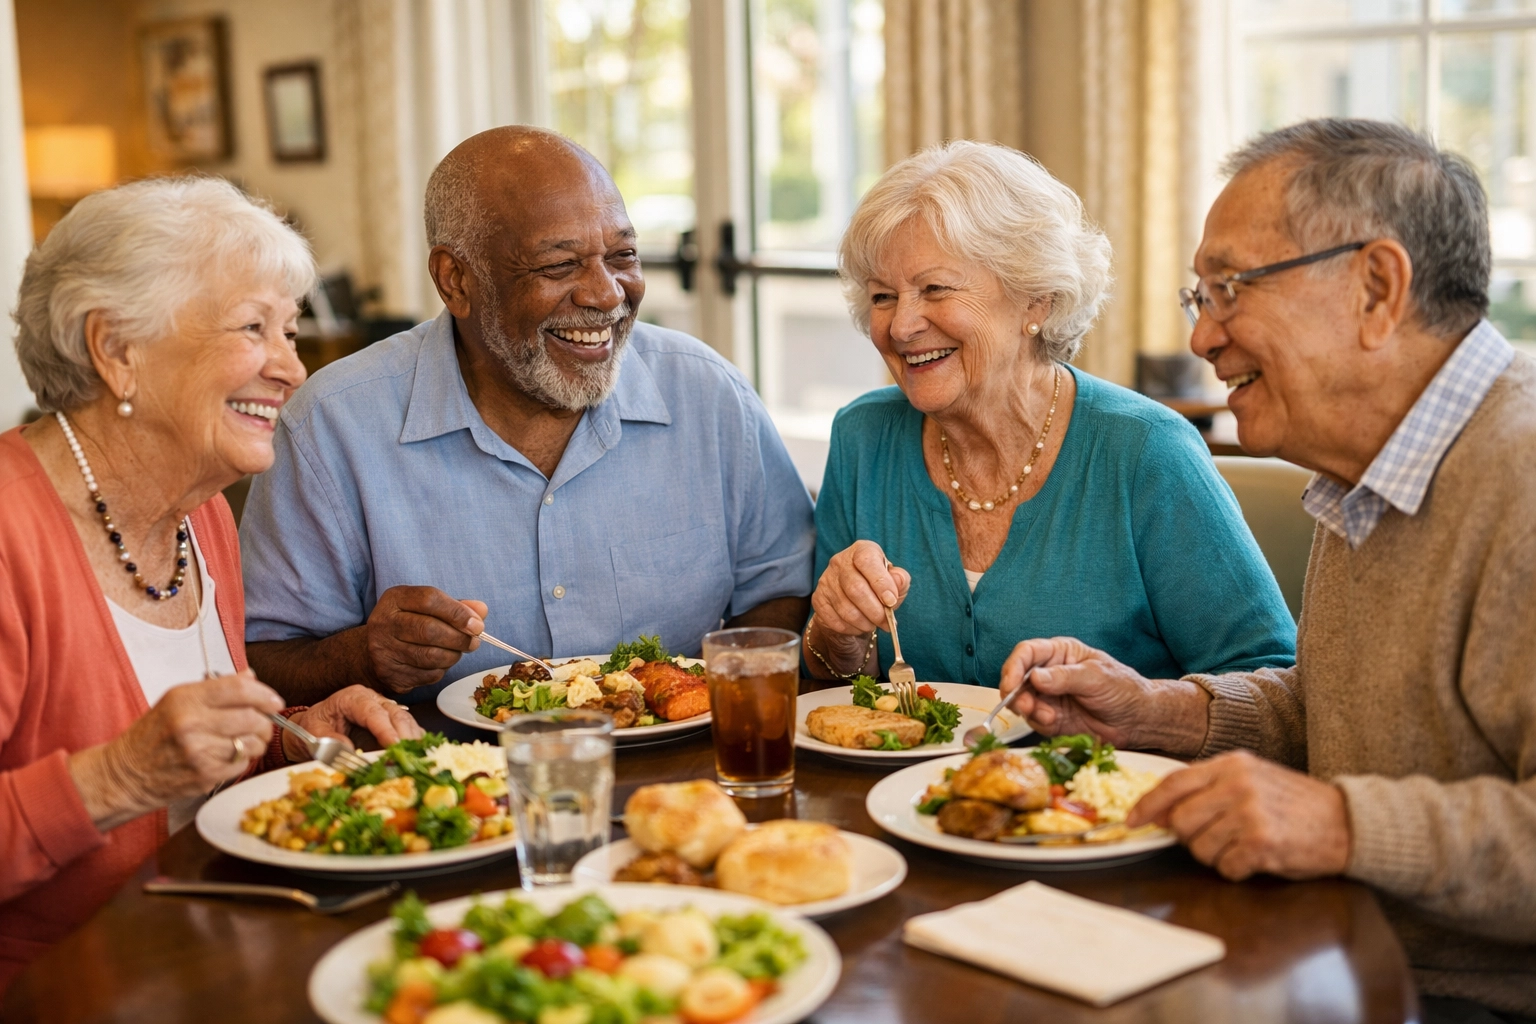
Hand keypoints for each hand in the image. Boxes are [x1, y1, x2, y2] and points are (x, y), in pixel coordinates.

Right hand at [70, 670, 281, 829]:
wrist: (126, 774)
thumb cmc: (153, 735)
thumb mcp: (177, 700)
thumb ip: (217, 688)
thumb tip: (252, 677)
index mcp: (185, 699)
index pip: (241, 689)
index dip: (265, 694)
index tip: (274, 701)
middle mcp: (192, 724)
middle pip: (253, 718)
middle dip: (266, 721)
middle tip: (262, 723)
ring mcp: (199, 752)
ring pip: (253, 743)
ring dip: (256, 742)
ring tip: (244, 740)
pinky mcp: (205, 776)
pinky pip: (243, 764)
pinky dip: (242, 760)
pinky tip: (226, 756)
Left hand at [283, 685, 424, 761]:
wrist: (315, 725)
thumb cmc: (315, 726)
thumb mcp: (313, 732)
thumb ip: (328, 739)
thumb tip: (349, 749)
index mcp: (353, 697)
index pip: (373, 712)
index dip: (386, 729)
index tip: (394, 745)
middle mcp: (372, 699)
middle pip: (395, 714)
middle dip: (405, 735)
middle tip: (409, 756)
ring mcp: (384, 707)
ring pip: (406, 720)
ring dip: (413, 739)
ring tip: (417, 757)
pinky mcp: (391, 720)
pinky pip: (408, 727)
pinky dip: (415, 740)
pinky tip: (419, 753)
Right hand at [364, 586, 487, 693]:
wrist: (375, 652)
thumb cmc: (410, 625)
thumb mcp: (428, 608)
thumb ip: (456, 607)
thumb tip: (481, 610)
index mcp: (395, 598)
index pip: (429, 599)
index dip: (458, 612)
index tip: (477, 624)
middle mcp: (384, 622)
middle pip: (429, 630)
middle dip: (459, 638)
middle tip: (474, 642)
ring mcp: (383, 650)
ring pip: (430, 656)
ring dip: (453, 656)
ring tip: (458, 651)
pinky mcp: (389, 674)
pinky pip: (426, 675)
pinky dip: (441, 670)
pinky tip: (440, 663)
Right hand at [811, 540, 910, 636]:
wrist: (854, 600)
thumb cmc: (878, 587)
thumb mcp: (895, 580)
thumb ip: (900, 579)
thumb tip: (898, 582)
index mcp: (861, 550)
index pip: (867, 560)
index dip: (880, 582)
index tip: (891, 601)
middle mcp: (840, 562)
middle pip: (855, 588)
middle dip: (875, 610)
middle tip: (886, 622)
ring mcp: (826, 580)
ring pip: (845, 608)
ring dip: (864, 622)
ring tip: (873, 624)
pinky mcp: (818, 599)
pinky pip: (835, 620)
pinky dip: (851, 628)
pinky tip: (859, 626)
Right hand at [999, 637, 1209, 755]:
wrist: (1139, 721)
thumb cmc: (1124, 689)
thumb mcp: (1097, 677)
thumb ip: (1065, 677)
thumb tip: (1035, 677)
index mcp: (1060, 653)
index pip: (1027, 653)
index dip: (1014, 666)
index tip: (1011, 683)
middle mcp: (1049, 673)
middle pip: (1017, 677)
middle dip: (1015, 692)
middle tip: (1023, 706)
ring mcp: (1048, 697)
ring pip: (1021, 700)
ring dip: (1026, 709)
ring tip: (1046, 715)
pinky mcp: (1051, 719)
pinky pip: (1033, 720)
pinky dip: (1037, 721)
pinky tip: (1051, 721)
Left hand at [1128, 750, 1350, 879]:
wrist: (1348, 822)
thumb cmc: (1296, 804)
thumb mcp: (1253, 778)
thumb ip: (1211, 787)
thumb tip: (1165, 809)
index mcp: (1231, 764)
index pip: (1174, 782)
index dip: (1148, 805)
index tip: (1132, 820)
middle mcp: (1237, 784)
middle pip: (1182, 820)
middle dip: (1191, 838)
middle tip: (1217, 839)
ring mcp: (1249, 812)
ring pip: (1200, 848)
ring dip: (1216, 856)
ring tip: (1244, 846)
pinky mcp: (1262, 842)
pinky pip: (1225, 867)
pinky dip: (1237, 870)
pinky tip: (1257, 858)